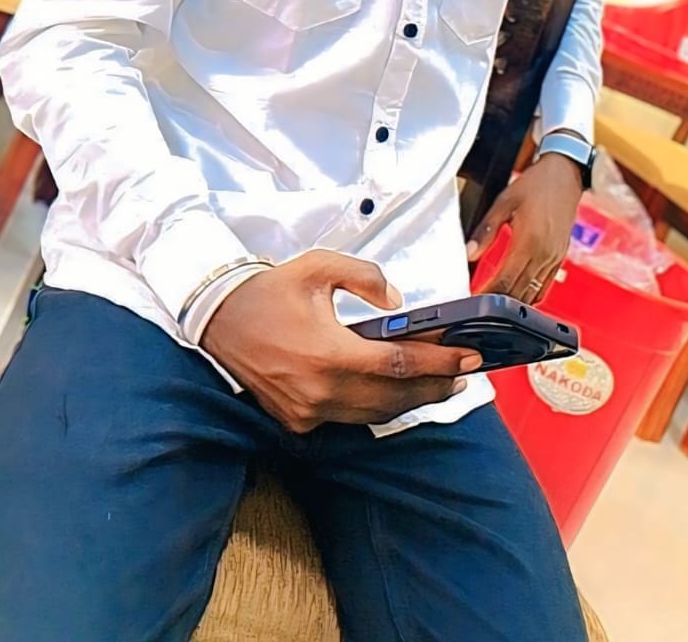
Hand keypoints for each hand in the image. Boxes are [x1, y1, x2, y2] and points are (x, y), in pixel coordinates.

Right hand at [202, 250, 481, 431]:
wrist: (218, 320)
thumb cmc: (270, 290)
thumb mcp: (320, 266)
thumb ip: (366, 278)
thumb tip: (398, 303)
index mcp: (328, 353)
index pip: (399, 363)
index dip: (439, 361)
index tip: (469, 355)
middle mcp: (320, 391)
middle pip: (394, 397)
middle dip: (435, 385)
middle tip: (464, 371)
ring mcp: (308, 413)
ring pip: (375, 414)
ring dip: (410, 400)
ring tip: (439, 382)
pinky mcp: (298, 422)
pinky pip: (349, 418)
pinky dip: (377, 406)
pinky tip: (396, 391)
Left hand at [466, 154, 582, 303]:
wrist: (565, 175)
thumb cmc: (535, 185)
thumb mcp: (504, 202)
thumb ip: (486, 230)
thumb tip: (469, 252)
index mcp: (529, 241)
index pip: (506, 281)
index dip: (489, 295)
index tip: (475, 301)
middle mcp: (544, 254)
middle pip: (519, 293)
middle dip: (499, 303)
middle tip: (480, 307)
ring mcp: (554, 258)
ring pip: (533, 293)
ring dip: (514, 303)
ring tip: (495, 306)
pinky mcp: (560, 258)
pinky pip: (545, 286)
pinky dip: (531, 295)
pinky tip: (518, 296)